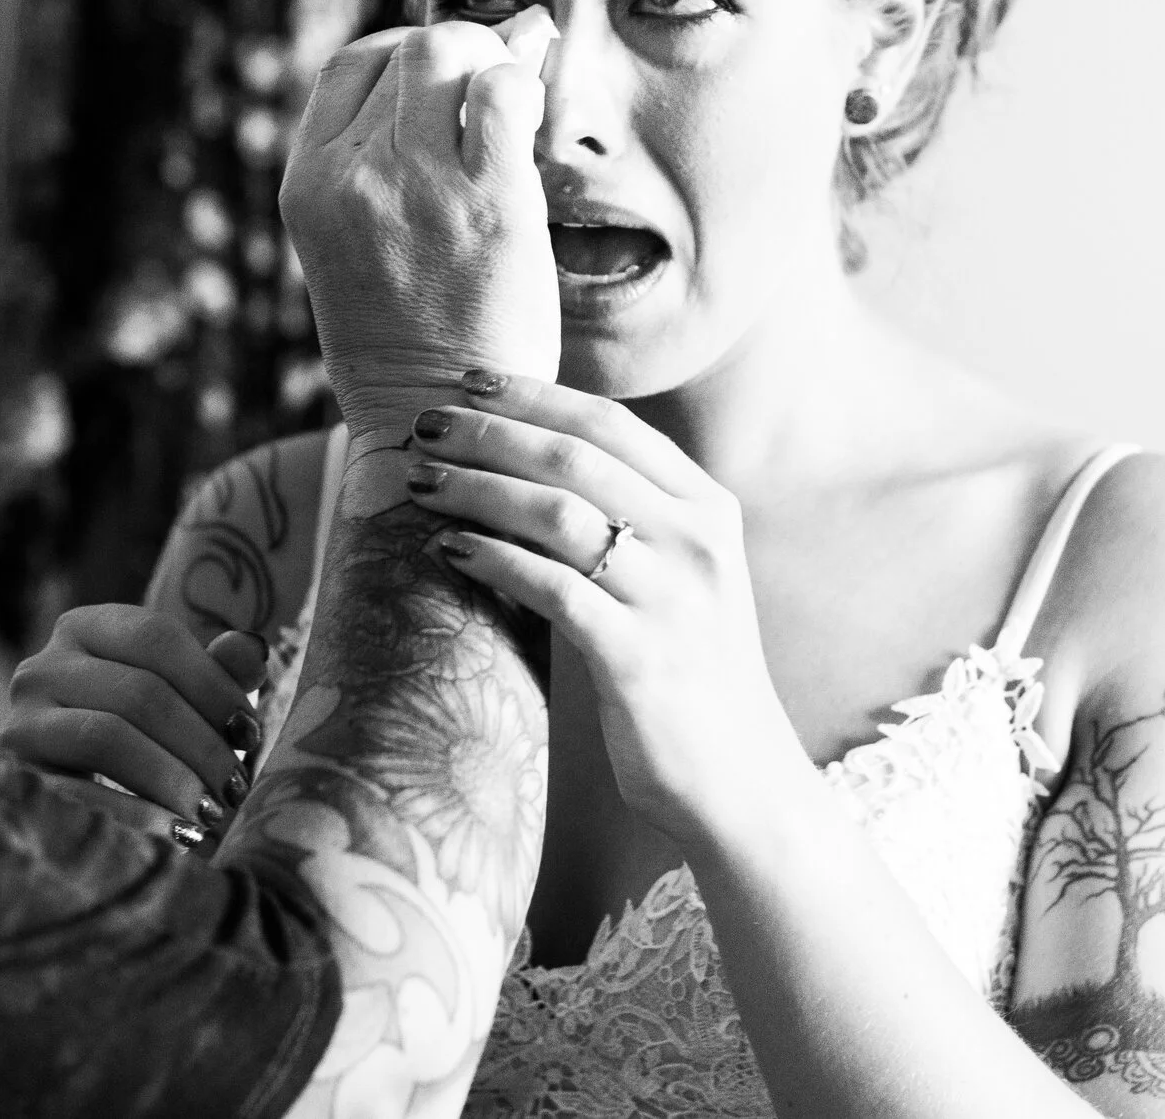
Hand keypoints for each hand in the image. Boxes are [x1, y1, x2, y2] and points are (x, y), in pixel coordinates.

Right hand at [0, 605, 270, 847]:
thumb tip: (252, 651)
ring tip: (214, 810)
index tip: (250, 732)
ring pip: (107, 737)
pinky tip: (180, 833)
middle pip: (138, 692)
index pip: (156, 637)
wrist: (71, 781)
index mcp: (86, 627)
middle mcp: (43, 664)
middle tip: (237, 785)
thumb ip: (218, 670)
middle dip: (200, 743)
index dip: (212, 684)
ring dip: (173, 778)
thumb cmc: (141, 727)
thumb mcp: (180, 692)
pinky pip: (81, 792)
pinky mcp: (17, 777)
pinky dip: (138, 813)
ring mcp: (22, 719)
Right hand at [280, 20, 558, 442]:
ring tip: (518, 103)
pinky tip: (537, 122)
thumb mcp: (360, 244)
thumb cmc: (411, 338)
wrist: (433, 420)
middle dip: (461, 49)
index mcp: (308, 185)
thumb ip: (393, 158)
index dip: (404, 52)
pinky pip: (505, 94)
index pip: (351, 66)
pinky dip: (526, 87)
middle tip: (494, 85)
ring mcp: (416, 183)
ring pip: (453, 52)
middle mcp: (352, 175)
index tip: (443, 77)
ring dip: (496, 60)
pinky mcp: (486, 200)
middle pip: (409, 49)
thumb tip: (475, 50)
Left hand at [399, 375, 813, 848]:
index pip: (611, 425)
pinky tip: (448, 550)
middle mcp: (697, 543)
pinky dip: (494, 560)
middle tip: (423, 424)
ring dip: (479, 488)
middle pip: (576, 457)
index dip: (534, 395)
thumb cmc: (690, 676)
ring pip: (558, 513)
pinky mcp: (641, 660)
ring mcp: (673, 601)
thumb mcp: (682, 578)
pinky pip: (553, 590)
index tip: (469, 380)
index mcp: (708, 510)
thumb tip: (527, 460)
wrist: (741, 785)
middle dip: (491, 432)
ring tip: (422, 482)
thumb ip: (631, 517)